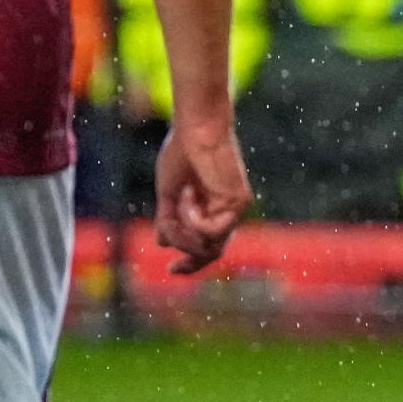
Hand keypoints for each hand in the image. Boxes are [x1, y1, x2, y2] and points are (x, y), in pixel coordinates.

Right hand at [153, 111, 250, 274]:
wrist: (196, 130)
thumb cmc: (182, 154)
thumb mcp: (168, 194)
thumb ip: (167, 220)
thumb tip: (162, 244)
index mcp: (209, 210)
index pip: (206, 246)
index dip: (190, 262)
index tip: (171, 271)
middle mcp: (225, 212)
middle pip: (211, 253)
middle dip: (190, 260)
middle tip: (174, 268)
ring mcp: (234, 208)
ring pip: (208, 245)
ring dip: (184, 232)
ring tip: (177, 202)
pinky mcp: (240, 202)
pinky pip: (211, 230)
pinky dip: (194, 218)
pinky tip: (190, 195)